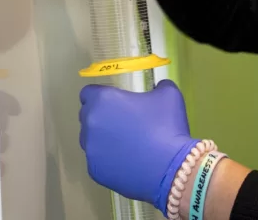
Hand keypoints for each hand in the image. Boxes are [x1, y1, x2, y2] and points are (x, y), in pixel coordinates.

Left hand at [80, 80, 201, 206]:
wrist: (170, 169)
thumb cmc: (167, 127)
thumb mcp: (169, 96)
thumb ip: (159, 86)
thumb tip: (159, 87)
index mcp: (102, 99)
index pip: (88, 93)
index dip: (100, 96)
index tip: (115, 102)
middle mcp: (90, 122)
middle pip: (87, 116)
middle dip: (100, 117)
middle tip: (123, 123)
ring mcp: (90, 148)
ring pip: (89, 140)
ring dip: (101, 139)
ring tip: (125, 145)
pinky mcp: (94, 170)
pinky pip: (96, 161)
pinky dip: (107, 160)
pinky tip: (126, 162)